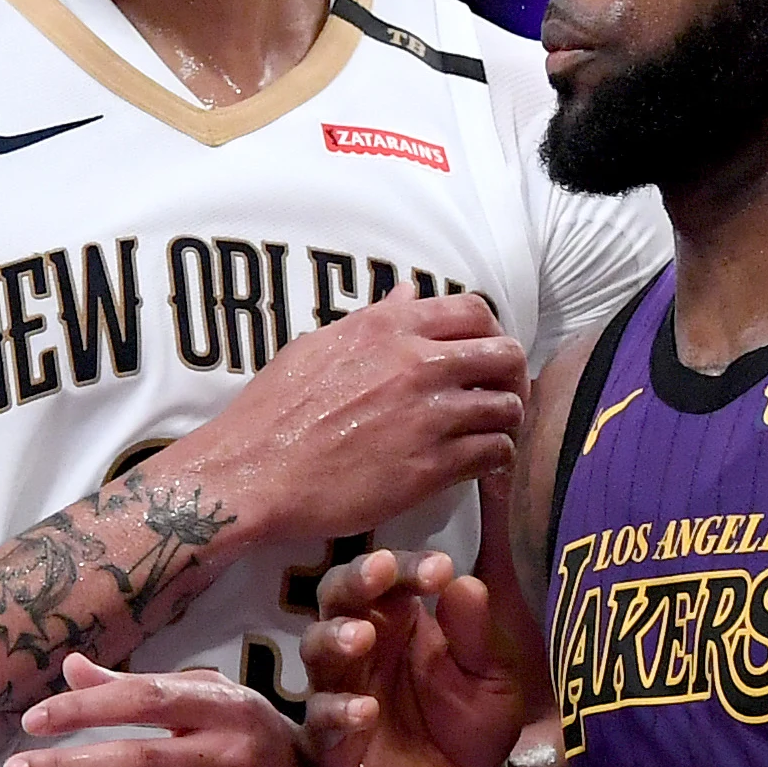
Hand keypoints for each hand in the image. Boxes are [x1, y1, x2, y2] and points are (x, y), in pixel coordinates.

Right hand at [160, 286, 527, 545]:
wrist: (254, 471)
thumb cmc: (274, 410)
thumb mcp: (318, 346)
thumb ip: (372, 320)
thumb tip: (408, 295)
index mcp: (389, 328)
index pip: (474, 310)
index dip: (491, 332)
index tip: (485, 355)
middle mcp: (418, 364)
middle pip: (506, 355)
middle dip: (513, 376)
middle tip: (501, 396)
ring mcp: (429, 416)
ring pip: (508, 407)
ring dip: (506, 421)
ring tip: (492, 435)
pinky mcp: (432, 467)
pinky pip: (494, 452)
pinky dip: (496, 459)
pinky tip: (481, 466)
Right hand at [302, 549, 523, 766]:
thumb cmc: (472, 722)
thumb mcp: (491, 678)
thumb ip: (477, 635)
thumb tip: (466, 582)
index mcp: (400, 619)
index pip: (391, 578)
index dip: (409, 567)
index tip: (439, 568)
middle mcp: (362, 646)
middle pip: (338, 598)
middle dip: (354, 580)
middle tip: (378, 571)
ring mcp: (341, 689)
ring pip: (316, 649)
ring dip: (335, 637)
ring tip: (362, 637)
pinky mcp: (331, 740)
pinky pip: (321, 718)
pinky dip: (339, 711)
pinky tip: (365, 710)